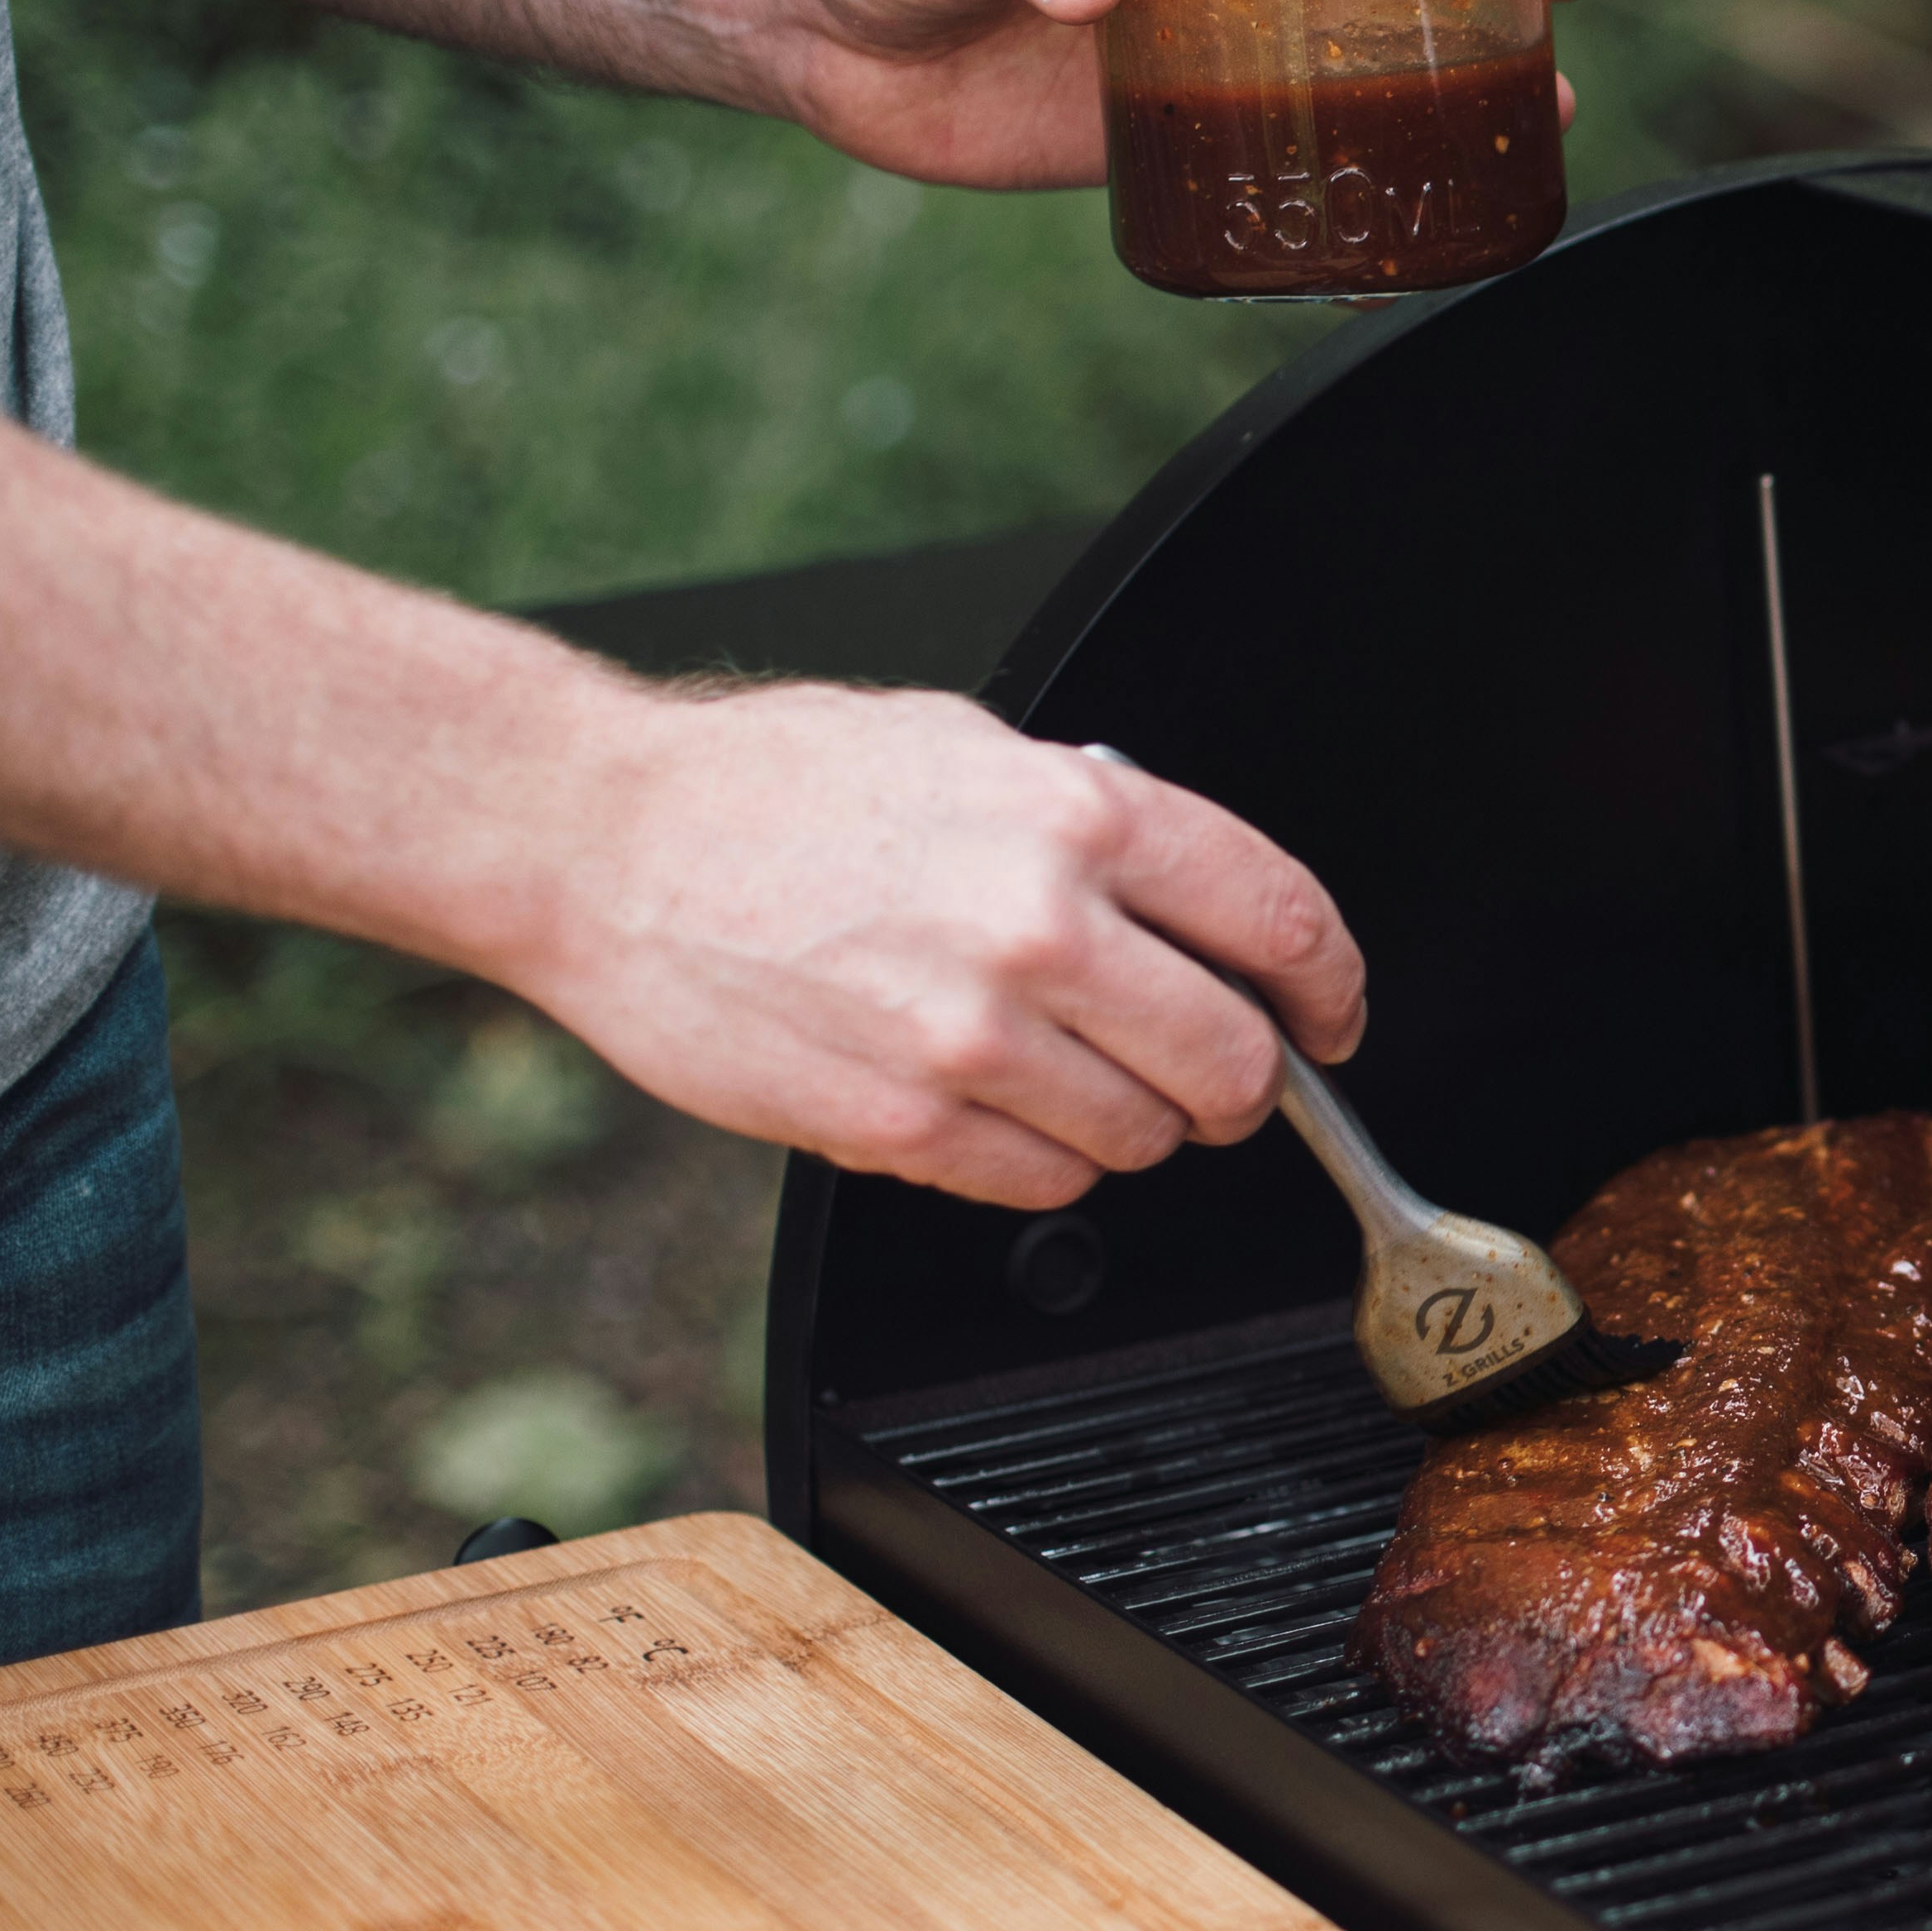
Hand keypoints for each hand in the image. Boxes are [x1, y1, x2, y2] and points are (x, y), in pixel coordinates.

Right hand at [522, 683, 1370, 1208]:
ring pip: (1143, 1137)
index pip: (1281, 922)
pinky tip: (995, 1105)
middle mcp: (1041, 926)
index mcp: (1080, 818)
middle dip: (1243, 1081)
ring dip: (1134, 1123)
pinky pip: (1043, 1182)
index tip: (1328, 1017)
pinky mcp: (901, 1124)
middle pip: (1236, 1060)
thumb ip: (1096, 824)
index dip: (1329, 988)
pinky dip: (1044, 1161)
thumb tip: (1195, 901)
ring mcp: (972, 1036)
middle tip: (1214, 1074)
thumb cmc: (774, 786)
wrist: (602, 842)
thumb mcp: (968, 748)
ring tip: (1068, 1071)